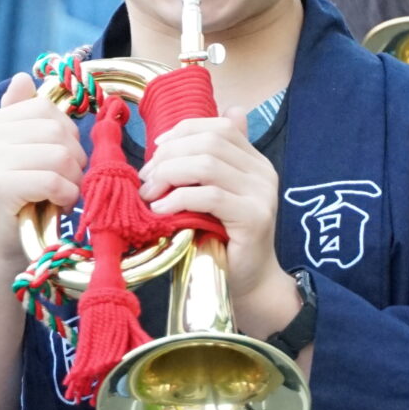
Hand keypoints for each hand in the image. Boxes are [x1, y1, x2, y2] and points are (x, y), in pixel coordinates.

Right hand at [0, 73, 85, 291]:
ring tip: (59, 194)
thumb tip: (22, 78)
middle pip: (56, 129)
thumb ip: (23, 116)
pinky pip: (53, 179)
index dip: (66, 135)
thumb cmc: (21, 201)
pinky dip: (66, 195)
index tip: (57, 162)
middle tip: (62, 183)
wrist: (1, 251)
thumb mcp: (22, 153)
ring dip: (72, 179)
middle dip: (73, 159)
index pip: (45, 108)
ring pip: (60, 153)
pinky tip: (56, 205)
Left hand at [137, 115, 288, 326]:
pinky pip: (210, 196)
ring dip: (169, 175)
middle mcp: (262, 172)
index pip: (219, 127)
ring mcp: (262, 194)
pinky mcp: (254, 218)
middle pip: (210, 142)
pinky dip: (179, 199)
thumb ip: (202, 166)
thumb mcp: (209, 196)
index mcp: (254, 161)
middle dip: (169, 155)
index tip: (156, 149)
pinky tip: (161, 211)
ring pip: (207, 165)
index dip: (183, 131)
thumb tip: (169, 137)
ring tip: (149, 195)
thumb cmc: (221, 239)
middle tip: (146, 179)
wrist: (249, 282)